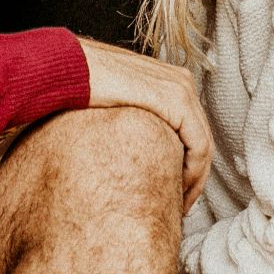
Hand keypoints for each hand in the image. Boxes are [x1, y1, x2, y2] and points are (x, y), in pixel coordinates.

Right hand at [78, 38, 212, 210]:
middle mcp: (182, 81)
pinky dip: (193, 173)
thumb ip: (132, 118)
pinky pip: (198, 145)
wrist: (70, 68)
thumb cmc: (82, 85)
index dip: (188, 166)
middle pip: (201, 139)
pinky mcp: (177, 100)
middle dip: (194, 177)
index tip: (174, 192)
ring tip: (179, 205)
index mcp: (169, 80)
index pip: (191, 130)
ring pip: (204, 146)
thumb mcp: (115, 102)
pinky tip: (179, 193)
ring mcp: (182, 89)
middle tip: (181, 205)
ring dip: (195, 180)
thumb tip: (128, 147)